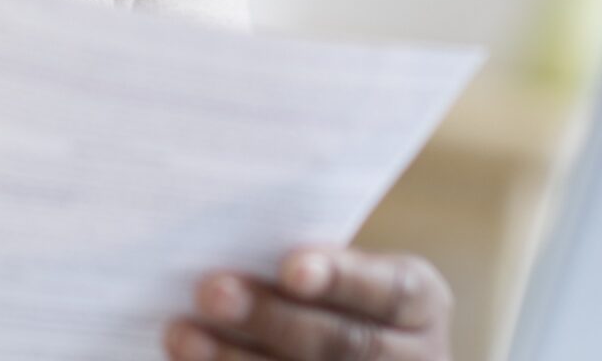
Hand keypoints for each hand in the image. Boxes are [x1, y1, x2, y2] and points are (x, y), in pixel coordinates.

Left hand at [166, 247, 451, 359]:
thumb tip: (232, 251)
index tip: (290, 267)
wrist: (353, 356)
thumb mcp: (345, 281)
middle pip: (341, 345)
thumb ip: (307, 270)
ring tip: (181, 335)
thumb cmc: (332, 304)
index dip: (342, 279)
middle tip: (210, 290)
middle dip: (272, 318)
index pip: (391, 290)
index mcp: (420, 306)